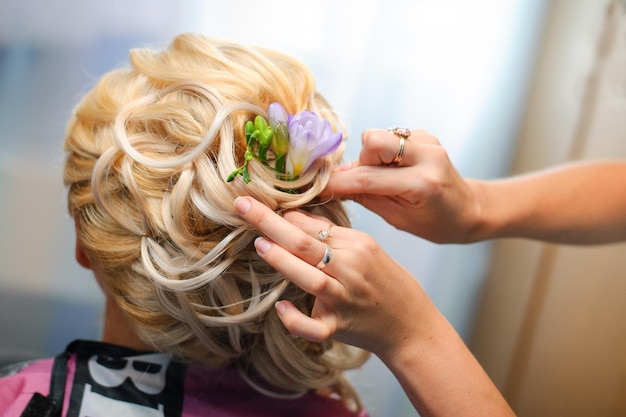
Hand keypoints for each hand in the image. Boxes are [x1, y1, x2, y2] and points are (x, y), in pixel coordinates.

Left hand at [234, 196, 428, 357]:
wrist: (411, 325)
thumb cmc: (386, 283)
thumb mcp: (367, 250)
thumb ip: (334, 236)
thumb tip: (294, 217)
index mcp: (358, 245)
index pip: (315, 225)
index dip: (284, 214)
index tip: (258, 203)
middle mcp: (351, 269)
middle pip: (306, 243)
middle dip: (270, 222)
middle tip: (242, 207)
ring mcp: (345, 299)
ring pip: (310, 277)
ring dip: (282, 260)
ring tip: (260, 245)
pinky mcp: (340, 327)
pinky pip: (315, 326)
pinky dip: (295, 319)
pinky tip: (281, 307)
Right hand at [324, 129, 482, 242]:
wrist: (469, 209)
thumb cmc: (435, 223)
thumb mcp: (399, 219)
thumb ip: (366, 198)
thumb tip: (333, 185)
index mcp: (422, 184)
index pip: (368, 179)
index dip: (338, 183)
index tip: (318, 188)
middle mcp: (426, 156)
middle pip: (372, 140)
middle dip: (360, 161)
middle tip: (365, 181)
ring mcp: (427, 141)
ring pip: (378, 136)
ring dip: (371, 157)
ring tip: (383, 177)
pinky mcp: (425, 135)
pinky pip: (390, 136)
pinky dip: (384, 153)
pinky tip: (395, 169)